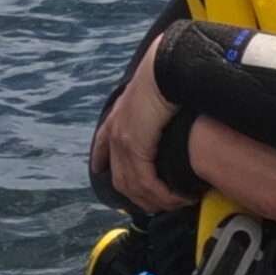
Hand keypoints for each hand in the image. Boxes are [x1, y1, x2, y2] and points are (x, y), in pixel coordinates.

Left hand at [94, 36, 187, 214]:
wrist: (163, 69)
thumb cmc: (164, 75)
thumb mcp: (151, 91)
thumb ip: (152, 104)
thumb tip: (164, 107)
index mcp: (117, 117)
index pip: (102, 144)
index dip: (101, 160)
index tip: (99, 169)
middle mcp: (116, 133)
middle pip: (120, 178)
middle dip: (138, 197)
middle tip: (159, 205)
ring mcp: (123, 142)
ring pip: (133, 186)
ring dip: (155, 200)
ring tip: (175, 203)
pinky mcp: (135, 148)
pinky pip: (146, 182)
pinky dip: (162, 194)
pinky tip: (177, 196)